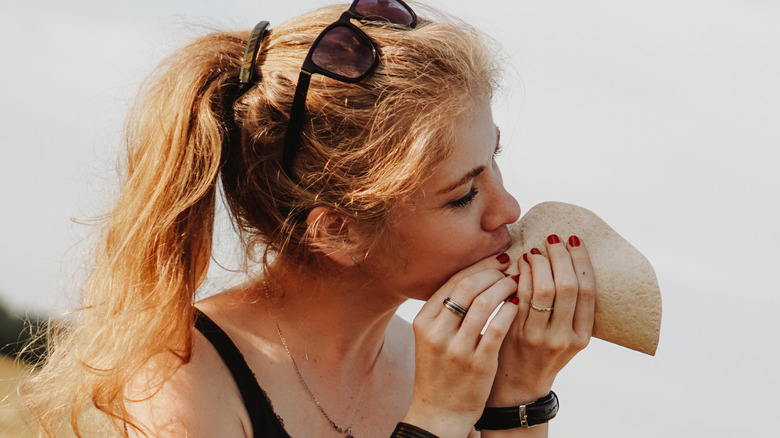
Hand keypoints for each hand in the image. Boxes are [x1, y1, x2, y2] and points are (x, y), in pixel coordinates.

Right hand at [402, 254, 519, 436]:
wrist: (440, 411)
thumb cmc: (440, 369)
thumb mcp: (432, 336)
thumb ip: (446, 309)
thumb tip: (477, 274)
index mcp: (423, 321)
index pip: (453, 281)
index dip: (479, 266)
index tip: (498, 260)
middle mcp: (436, 332)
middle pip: (467, 286)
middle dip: (493, 273)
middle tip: (511, 270)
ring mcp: (457, 348)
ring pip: (484, 303)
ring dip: (505, 288)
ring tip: (517, 284)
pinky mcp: (478, 363)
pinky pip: (497, 327)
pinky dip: (510, 310)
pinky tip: (518, 305)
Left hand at [488, 235, 595, 405]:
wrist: (518, 384)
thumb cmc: (544, 352)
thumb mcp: (567, 337)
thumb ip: (571, 309)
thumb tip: (569, 260)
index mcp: (582, 336)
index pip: (587, 291)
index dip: (581, 261)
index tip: (574, 241)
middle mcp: (563, 337)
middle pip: (567, 286)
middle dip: (560, 257)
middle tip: (553, 239)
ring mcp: (539, 337)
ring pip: (542, 290)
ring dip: (539, 263)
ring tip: (536, 250)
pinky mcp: (515, 334)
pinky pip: (519, 297)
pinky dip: (521, 275)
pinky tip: (520, 264)